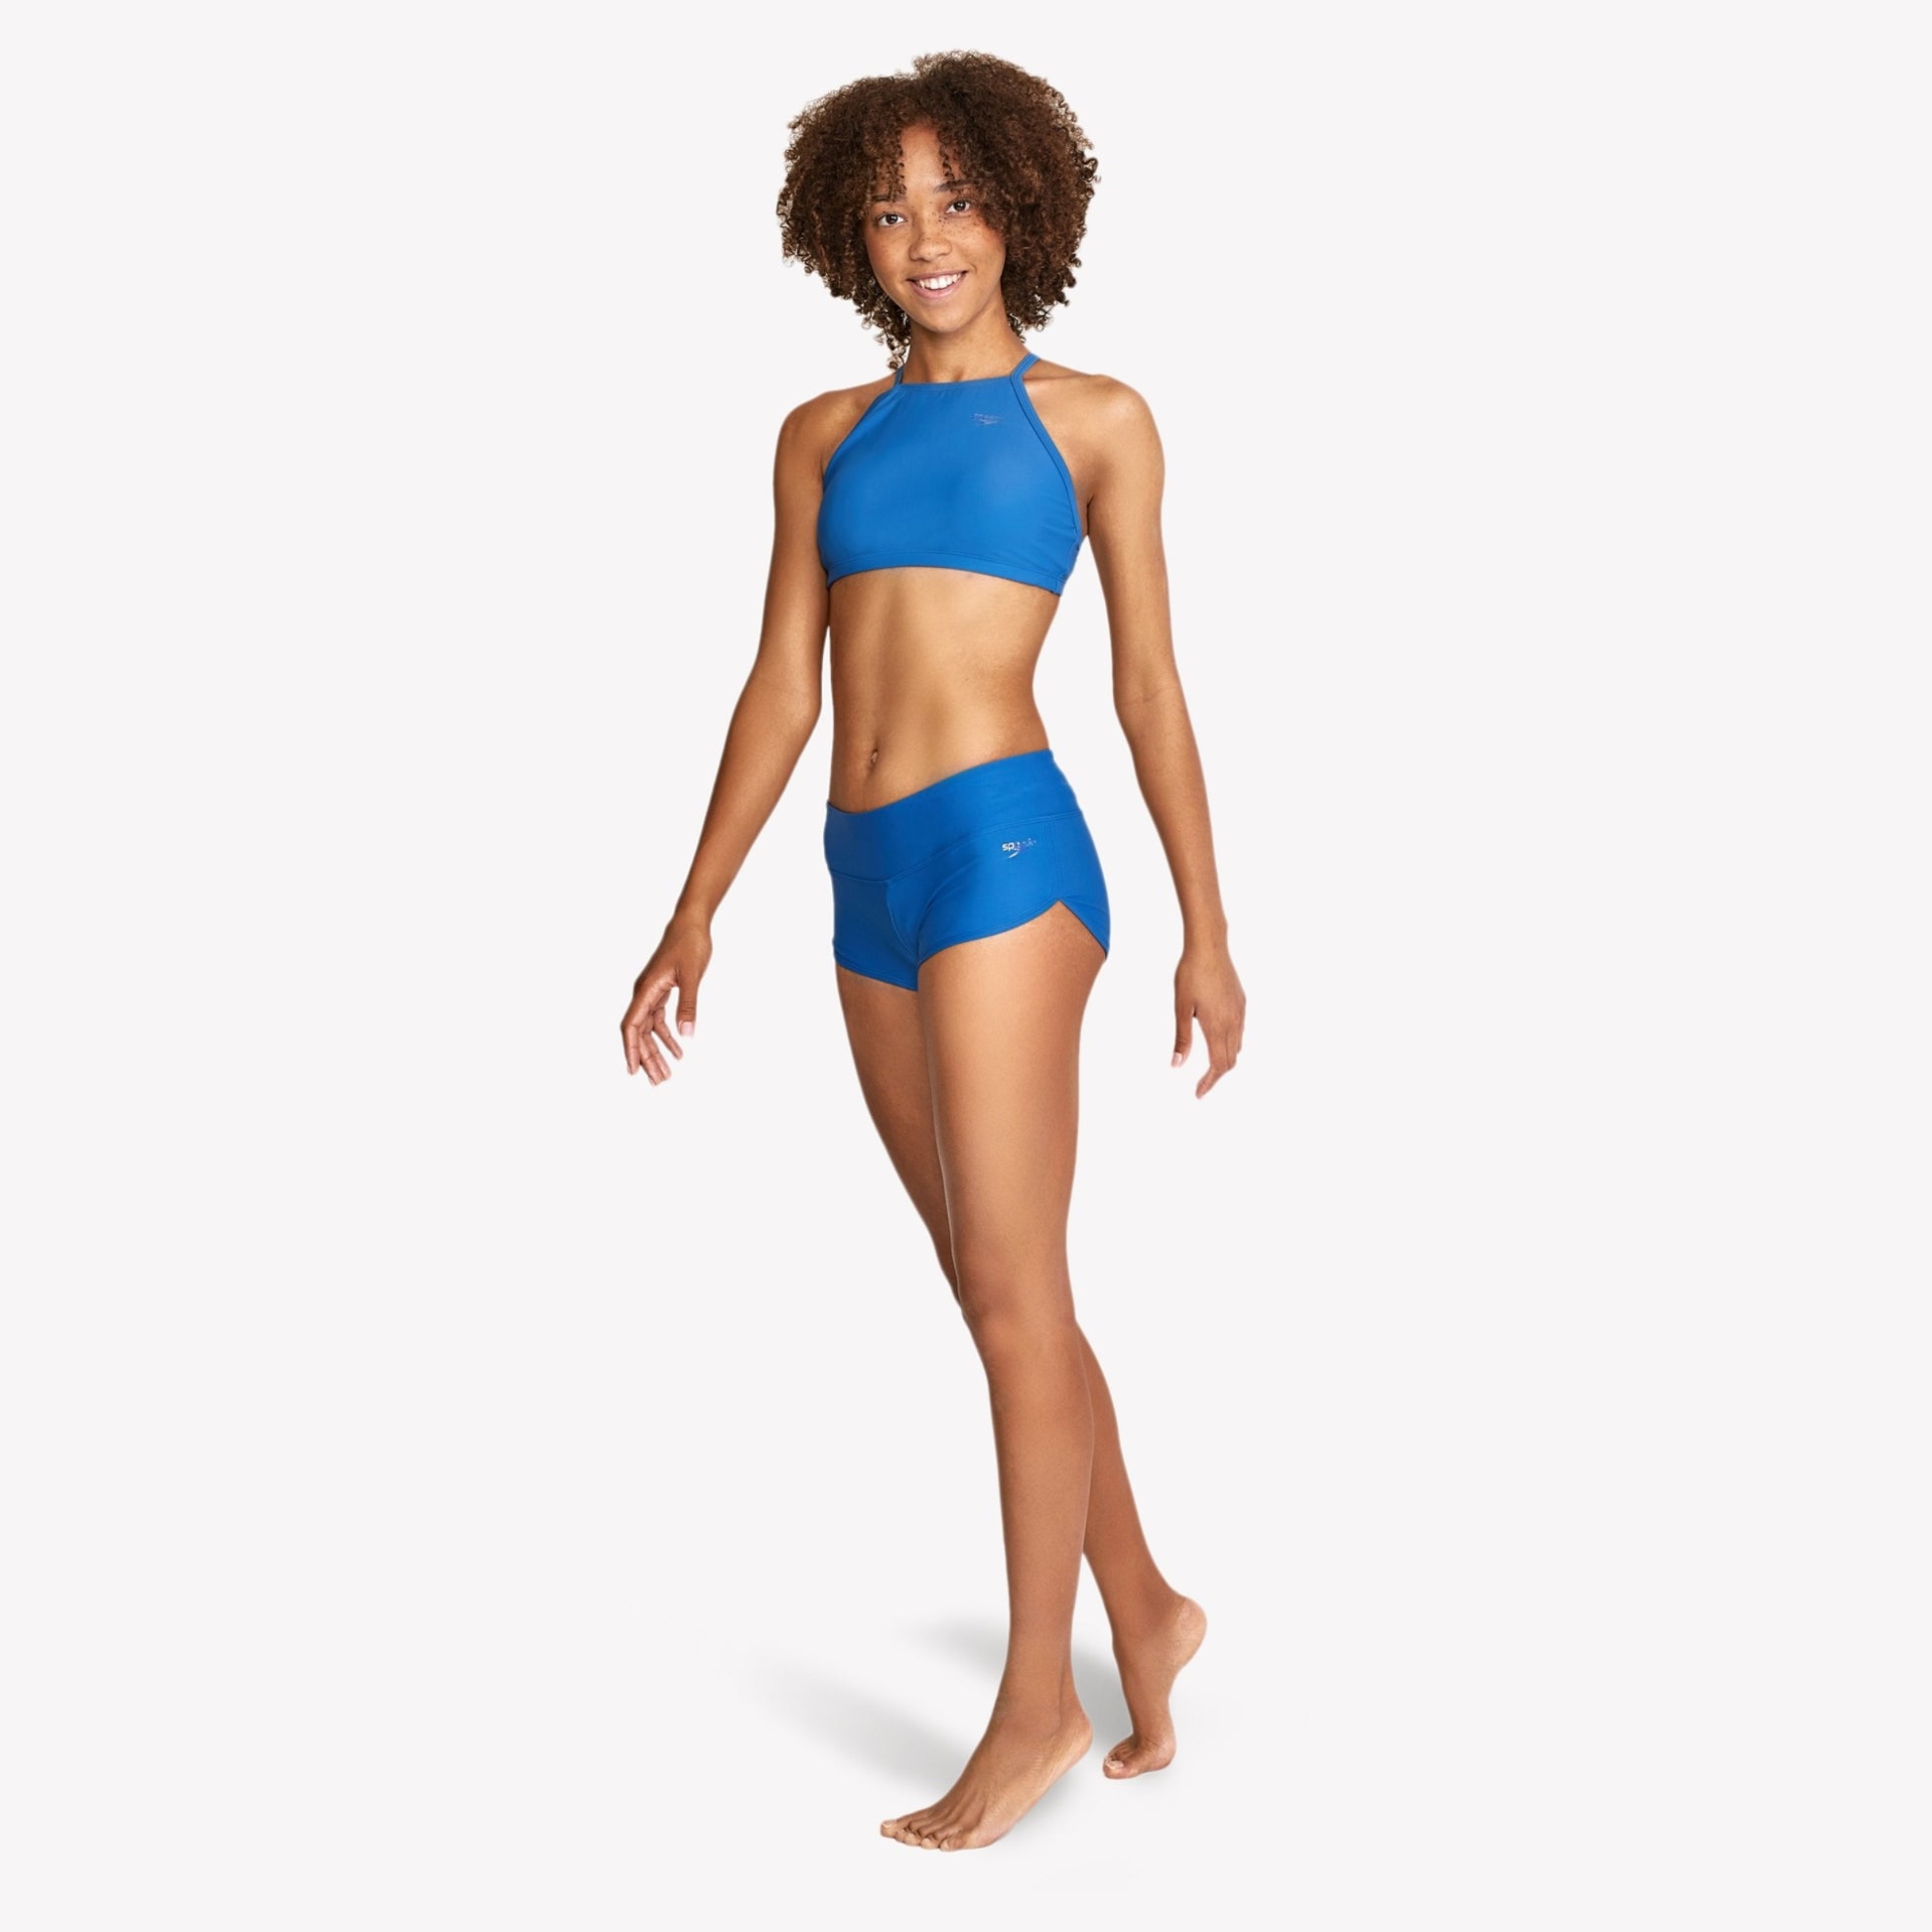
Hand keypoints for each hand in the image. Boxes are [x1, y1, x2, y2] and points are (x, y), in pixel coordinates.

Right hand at [622, 919, 712, 1083]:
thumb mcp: (692, 976)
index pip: (632, 1026)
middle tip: (658, 1082)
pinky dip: (667, 1036)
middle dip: (647, 1058)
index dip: (631, 1050)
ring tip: (667, 1073)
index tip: (633, 1071)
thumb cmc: (690, 944)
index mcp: (646, 990)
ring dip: (657, 1051)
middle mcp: (644, 993)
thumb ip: (689, 1006)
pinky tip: (678, 1050)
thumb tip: (687, 1036)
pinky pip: (660, 1019)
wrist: (692, 923)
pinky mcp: (662, 991)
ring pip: (650, 1029)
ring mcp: (652, 993)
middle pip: (640, 1033)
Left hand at [1172, 941, 1244, 1098]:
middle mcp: (1234, 1022)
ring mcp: (1240, 1011)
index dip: (1209, 1082)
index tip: (1198, 1093)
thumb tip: (1177, 1065)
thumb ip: (1182, 1038)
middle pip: (1230, 1060)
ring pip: (1237, 1046)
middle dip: (1217, 1075)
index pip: (1218, 1065)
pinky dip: (1230, 1043)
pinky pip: (1240, 1031)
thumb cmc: (1191, 974)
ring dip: (1225, 1060)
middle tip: (1201, 1084)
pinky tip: (1218, 1038)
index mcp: (1218, 1026)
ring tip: (1209, 1066)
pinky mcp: (1241, 1001)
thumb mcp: (1181, 1008)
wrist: (1209, 946)